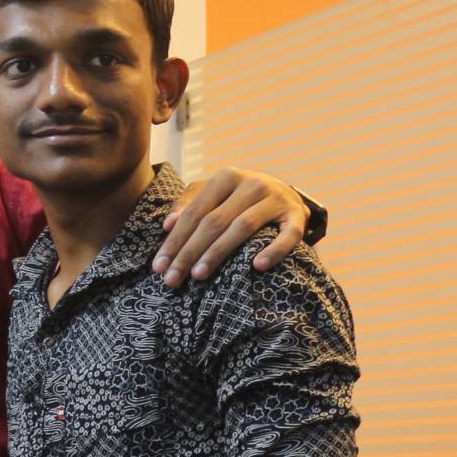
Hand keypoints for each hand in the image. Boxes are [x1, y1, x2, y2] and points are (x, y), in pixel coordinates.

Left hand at [156, 168, 310, 286]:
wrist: (286, 194)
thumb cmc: (238, 200)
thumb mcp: (213, 195)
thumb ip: (188, 205)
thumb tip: (167, 225)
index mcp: (226, 177)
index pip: (194, 213)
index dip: (174, 241)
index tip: (159, 268)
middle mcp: (251, 183)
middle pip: (214, 221)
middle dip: (189, 252)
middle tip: (173, 278)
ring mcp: (276, 199)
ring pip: (242, 227)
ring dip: (218, 252)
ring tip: (199, 275)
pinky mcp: (297, 216)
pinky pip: (288, 235)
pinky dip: (273, 250)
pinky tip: (257, 266)